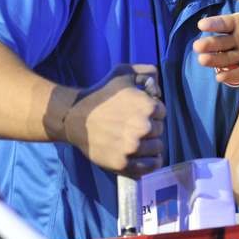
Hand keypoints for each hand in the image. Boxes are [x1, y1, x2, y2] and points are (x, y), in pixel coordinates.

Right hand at [63, 64, 165, 178]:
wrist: (76, 116)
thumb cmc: (101, 93)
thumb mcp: (123, 72)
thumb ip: (147, 72)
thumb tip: (158, 90)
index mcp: (147, 106)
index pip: (162, 112)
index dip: (152, 111)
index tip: (140, 112)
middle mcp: (143, 127)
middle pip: (160, 130)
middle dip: (151, 127)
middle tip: (135, 125)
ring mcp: (133, 147)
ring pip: (157, 148)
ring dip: (151, 144)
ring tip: (137, 139)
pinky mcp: (124, 163)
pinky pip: (150, 166)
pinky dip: (150, 162)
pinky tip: (144, 155)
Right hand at [194, 0, 238, 85]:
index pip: (223, 23)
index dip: (213, 24)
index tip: (202, 25)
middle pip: (221, 43)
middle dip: (209, 45)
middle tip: (198, 46)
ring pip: (226, 58)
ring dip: (214, 60)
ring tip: (202, 60)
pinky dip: (231, 75)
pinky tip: (219, 77)